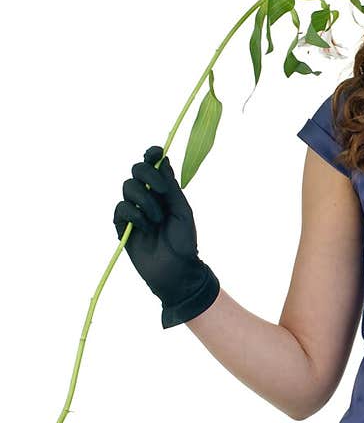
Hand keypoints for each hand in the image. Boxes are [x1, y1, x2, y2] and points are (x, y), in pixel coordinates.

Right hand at [113, 145, 219, 328]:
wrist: (176, 270)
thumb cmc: (184, 242)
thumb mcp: (181, 211)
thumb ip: (170, 187)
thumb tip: (163, 159)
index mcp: (163, 192)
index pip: (152, 165)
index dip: (152, 154)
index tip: (157, 152)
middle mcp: (147, 197)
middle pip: (136, 171)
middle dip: (147, 176)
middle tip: (161, 192)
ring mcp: (134, 210)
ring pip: (128, 188)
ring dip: (145, 202)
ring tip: (157, 221)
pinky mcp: (122, 225)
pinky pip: (121, 208)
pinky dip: (134, 215)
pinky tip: (145, 228)